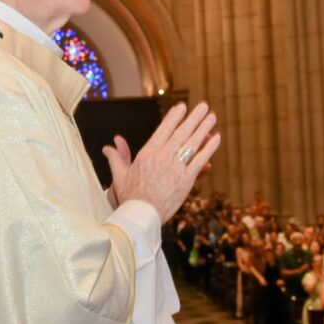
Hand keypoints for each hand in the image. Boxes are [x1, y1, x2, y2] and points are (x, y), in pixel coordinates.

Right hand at [103, 102, 220, 221]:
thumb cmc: (129, 197)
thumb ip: (117, 158)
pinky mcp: (186, 180)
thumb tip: (108, 146)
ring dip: (203, 128)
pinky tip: (216, 139)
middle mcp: (162, 157)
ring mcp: (175, 168)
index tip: (182, 107)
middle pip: (181, 133)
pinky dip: (209, 149)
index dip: (174, 117)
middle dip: (193, 118)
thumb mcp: (119, 175)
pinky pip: (200, 161)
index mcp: (147, 154)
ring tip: (212, 117)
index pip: (163, 130)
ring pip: (192, 144)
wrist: (140, 216)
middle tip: (203, 106)